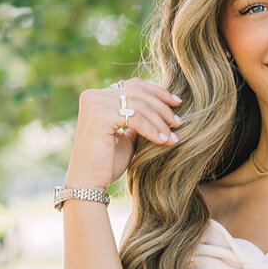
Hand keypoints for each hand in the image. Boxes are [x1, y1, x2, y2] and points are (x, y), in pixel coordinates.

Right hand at [66, 77, 183, 189]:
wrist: (89, 183)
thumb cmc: (107, 163)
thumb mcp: (127, 136)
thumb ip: (138, 119)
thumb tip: (164, 109)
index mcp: (97, 97)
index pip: (133, 86)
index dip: (157, 92)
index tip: (177, 103)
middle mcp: (93, 96)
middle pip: (138, 93)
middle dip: (162, 107)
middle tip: (178, 122)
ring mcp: (94, 104)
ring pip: (139, 105)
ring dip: (160, 121)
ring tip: (173, 135)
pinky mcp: (99, 115)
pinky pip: (135, 118)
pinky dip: (152, 129)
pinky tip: (164, 140)